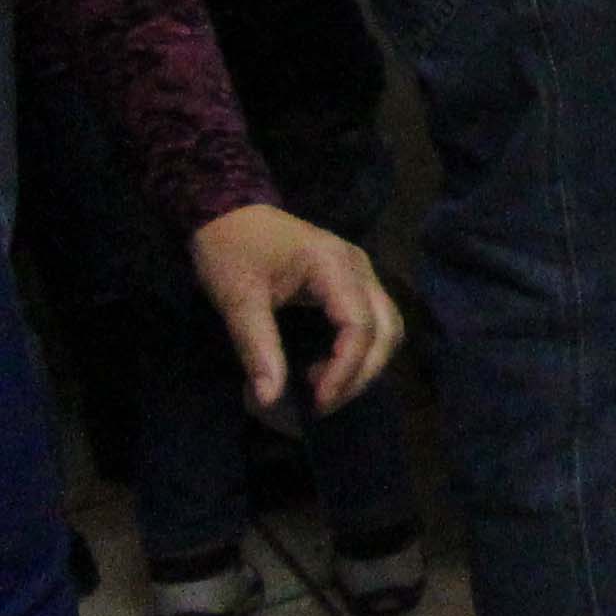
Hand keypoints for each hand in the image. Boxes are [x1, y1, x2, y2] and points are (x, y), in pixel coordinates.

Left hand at [188, 204, 397, 418]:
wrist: (226, 210)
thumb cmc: (230, 251)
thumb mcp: (237, 300)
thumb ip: (258, 348)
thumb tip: (269, 400)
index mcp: (334, 267)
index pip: (360, 326)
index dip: (345, 369)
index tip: (317, 402)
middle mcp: (359, 268)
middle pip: (387, 328)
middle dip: (362, 374)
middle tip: (323, 404)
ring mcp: (360, 272)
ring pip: (389, 325)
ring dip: (366, 364)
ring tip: (324, 387)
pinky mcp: (351, 280)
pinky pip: (374, 320)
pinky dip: (360, 350)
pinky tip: (326, 367)